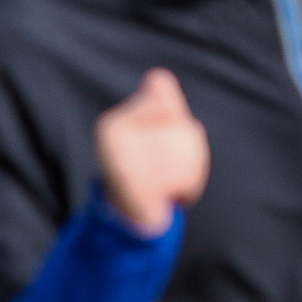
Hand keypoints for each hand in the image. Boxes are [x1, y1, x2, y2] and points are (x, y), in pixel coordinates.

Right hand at [94, 68, 209, 236]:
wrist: (129, 222)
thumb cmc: (145, 171)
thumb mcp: (150, 130)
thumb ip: (158, 101)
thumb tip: (157, 78)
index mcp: (110, 125)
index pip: (164, 96)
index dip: (174, 117)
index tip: (160, 140)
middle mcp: (112, 144)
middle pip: (183, 127)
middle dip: (189, 151)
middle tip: (168, 170)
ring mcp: (124, 168)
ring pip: (188, 151)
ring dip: (191, 172)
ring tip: (170, 184)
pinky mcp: (140, 192)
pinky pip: (185, 177)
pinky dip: (188, 190)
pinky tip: (170, 197)